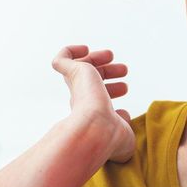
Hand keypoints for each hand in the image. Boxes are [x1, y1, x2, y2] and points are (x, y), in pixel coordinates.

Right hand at [52, 44, 134, 162]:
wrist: (97, 130)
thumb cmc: (112, 138)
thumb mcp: (125, 135)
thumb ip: (124, 125)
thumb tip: (124, 115)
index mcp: (92, 115)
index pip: (99, 99)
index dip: (113, 91)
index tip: (125, 88)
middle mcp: (81, 101)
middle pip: (92, 82)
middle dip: (108, 72)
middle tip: (124, 69)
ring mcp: (76, 87)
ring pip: (80, 68)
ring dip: (96, 58)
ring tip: (111, 55)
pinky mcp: (71, 73)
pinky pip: (62, 59)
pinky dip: (70, 51)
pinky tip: (84, 49)